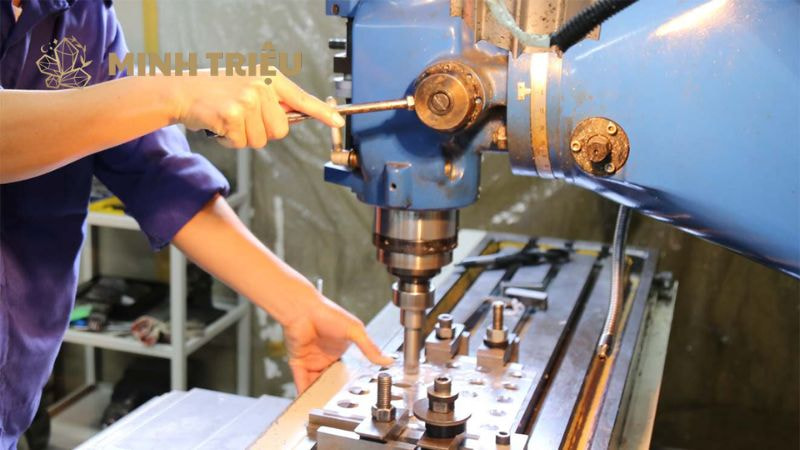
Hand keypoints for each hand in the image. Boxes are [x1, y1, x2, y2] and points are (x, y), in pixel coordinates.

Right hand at [169, 67, 344, 148]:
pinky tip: (220, 125)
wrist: (184, 91)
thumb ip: (273, 101)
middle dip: (262, 131)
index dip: (322, 112)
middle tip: (243, 117)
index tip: (338, 120)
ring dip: (244, 137)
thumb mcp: (249, 86)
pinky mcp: (232, 115)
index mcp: (270, 78)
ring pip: (260, 140)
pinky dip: (230, 140)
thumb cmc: (218, 91)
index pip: (302, 98)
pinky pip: (241, 143)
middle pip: (280, 130)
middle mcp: (262, 87)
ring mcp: (247, 100)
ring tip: (230, 119)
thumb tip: (294, 118)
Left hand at [283, 294, 393, 393]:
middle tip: (341, 403)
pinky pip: (301, 381)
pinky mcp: (298, 362)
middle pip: (331, 378)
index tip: (356, 392)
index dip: (351, 380)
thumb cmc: (327, 313)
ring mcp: (311, 359)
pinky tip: (309, 401)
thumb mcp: (355, 331)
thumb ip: (370, 348)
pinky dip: (304, 391)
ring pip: (317, 382)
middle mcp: (326, 355)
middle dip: (335, 390)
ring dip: (320, 393)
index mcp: (341, 348)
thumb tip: (387, 360)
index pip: (347, 369)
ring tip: (326, 406)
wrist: (303, 309)